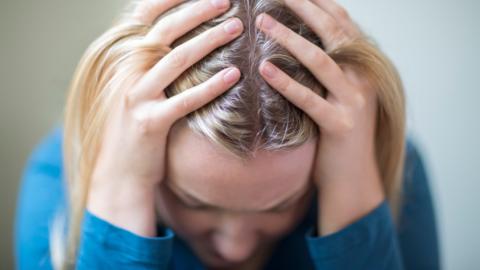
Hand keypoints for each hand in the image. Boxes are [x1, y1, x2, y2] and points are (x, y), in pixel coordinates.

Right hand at [88, 0, 243, 235]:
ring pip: (177, 59)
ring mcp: (135, 97)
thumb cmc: (133, 129)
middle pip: (164, 31)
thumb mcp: (134, 90)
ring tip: (236, 27)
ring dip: (210, 40)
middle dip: (197, 11)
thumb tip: (175, 40)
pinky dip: (211, 86)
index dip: (170, 0)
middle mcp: (125, 73)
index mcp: (121, 61)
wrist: (118, 173)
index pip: (144, 18)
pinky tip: (234, 75)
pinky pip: (185, 100)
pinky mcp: (150, 123)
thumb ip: (149, 65)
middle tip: (226, 1)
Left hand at [256, 0, 384, 235]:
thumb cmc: (337, 131)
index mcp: (363, 65)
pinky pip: (310, 100)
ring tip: (261, 21)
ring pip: (321, 60)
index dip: (319, 1)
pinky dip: (287, 83)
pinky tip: (264, 69)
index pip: (342, 21)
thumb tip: (299, 39)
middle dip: (304, 6)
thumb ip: (329, 66)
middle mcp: (364, 77)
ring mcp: (355, 101)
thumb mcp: (339, 92)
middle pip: (333, 31)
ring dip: (289, 37)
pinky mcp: (341, 125)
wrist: (353, 176)